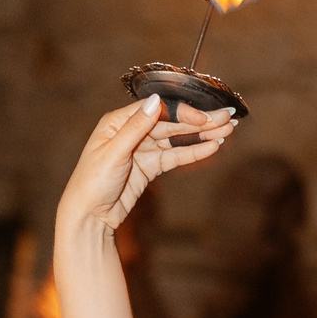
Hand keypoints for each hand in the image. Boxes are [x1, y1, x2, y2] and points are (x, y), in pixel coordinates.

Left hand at [55, 97, 235, 243]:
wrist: (89, 217)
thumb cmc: (92, 183)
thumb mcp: (112, 153)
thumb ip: (135, 128)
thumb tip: (155, 101)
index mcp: (118, 122)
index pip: (157, 109)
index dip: (182, 112)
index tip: (203, 118)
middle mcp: (132, 131)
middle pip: (171, 122)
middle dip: (199, 121)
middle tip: (227, 118)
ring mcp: (142, 149)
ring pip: (176, 139)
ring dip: (202, 135)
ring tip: (227, 130)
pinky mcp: (150, 167)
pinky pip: (175, 156)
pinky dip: (193, 152)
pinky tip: (212, 147)